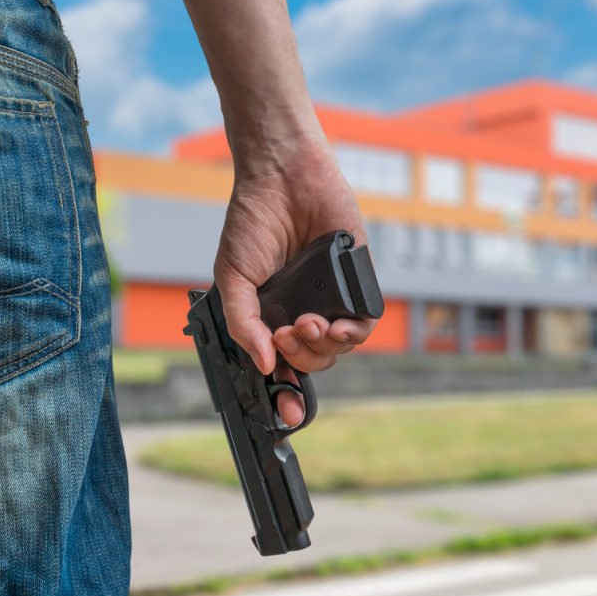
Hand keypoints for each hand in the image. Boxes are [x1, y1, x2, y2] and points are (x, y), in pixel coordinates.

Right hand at [213, 137, 376, 427]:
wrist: (283, 179)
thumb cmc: (253, 223)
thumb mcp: (233, 279)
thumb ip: (244, 324)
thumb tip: (264, 365)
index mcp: (271, 316)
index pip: (281, 365)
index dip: (284, 393)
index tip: (286, 416)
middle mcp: (302, 311)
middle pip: (311, 362)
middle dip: (301, 359)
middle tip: (287, 333)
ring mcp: (330, 299)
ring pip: (337, 348)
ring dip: (323, 347)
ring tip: (308, 323)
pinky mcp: (356, 283)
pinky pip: (363, 323)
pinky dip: (352, 333)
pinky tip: (336, 326)